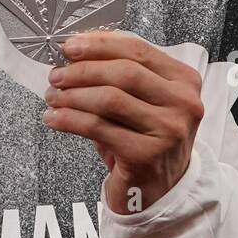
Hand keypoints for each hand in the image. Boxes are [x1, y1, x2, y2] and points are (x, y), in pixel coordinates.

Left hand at [42, 30, 204, 213]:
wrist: (161, 193)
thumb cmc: (146, 141)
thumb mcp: (143, 102)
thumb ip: (119, 75)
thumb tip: (75, 54)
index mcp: (184, 81)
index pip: (138, 50)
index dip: (100, 44)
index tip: (71, 45)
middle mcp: (183, 103)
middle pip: (124, 72)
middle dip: (83, 70)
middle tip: (57, 75)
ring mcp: (168, 130)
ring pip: (109, 98)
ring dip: (72, 95)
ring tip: (53, 97)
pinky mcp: (146, 155)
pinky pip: (97, 128)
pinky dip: (69, 119)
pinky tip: (54, 119)